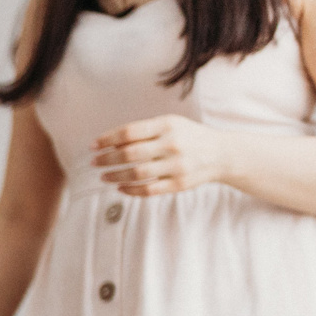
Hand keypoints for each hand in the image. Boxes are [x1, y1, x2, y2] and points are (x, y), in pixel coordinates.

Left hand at [92, 115, 230, 196]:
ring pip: (136, 174)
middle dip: (107, 159)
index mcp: (167, 125)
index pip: (129, 132)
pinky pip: (148, 190)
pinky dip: (130, 190)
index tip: (93, 146)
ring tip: (103, 176)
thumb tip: (109, 143)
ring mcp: (177, 165)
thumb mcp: (170, 125)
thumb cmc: (187, 137)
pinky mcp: (179, 184)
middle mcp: (172, 144)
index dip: (107, 140)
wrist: (222, 153)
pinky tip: (120, 187)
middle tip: (94, 163)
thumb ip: (143, 132)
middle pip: (129, 154)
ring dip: (115, 176)